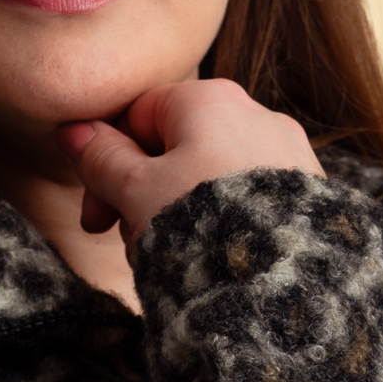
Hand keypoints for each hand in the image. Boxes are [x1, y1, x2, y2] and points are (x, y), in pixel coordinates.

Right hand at [56, 77, 323, 249]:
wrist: (282, 283)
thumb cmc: (205, 227)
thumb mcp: (135, 192)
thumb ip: (101, 158)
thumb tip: (73, 131)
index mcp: (210, 99)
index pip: (137, 116)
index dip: (107, 165)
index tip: (97, 216)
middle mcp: (256, 114)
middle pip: (175, 148)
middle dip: (144, 195)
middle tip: (133, 243)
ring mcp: (288, 154)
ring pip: (210, 178)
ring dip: (180, 214)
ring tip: (176, 259)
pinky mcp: (308, 194)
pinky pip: (248, 200)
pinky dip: (223, 224)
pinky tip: (216, 261)